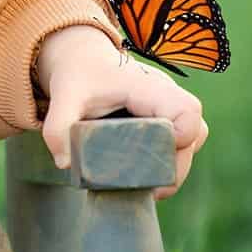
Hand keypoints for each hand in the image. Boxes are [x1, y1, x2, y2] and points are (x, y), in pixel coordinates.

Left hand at [34, 24, 207, 199]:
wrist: (86, 61)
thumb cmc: (81, 76)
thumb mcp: (65, 95)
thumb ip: (58, 127)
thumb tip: (65, 164)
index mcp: (148, 87)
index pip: (187, 111)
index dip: (181, 138)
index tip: (153, 156)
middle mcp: (167, 96)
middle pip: (193, 136)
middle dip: (173, 168)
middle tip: (147, 190)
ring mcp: (170, 109)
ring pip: (191, 142)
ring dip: (173, 168)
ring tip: (146, 186)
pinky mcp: (167, 120)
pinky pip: (181, 145)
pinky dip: (168, 163)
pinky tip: (145, 179)